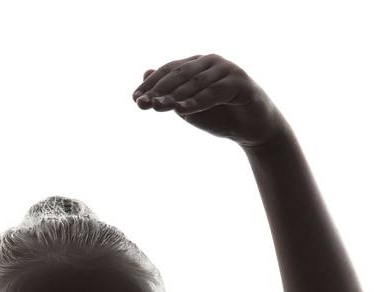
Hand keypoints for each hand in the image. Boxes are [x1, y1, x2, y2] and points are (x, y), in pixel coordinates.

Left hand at [132, 55, 284, 148]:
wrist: (255, 129)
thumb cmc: (222, 116)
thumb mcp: (191, 107)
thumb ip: (171, 93)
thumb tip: (145, 72)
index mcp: (197, 65)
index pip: (169, 71)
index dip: (151, 85)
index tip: (135, 100)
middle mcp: (210, 62)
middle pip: (179, 74)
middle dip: (159, 90)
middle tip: (142, 104)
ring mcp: (226, 70)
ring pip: (195, 83)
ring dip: (175, 96)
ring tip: (157, 107)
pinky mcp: (239, 82)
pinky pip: (214, 92)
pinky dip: (197, 102)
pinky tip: (181, 111)